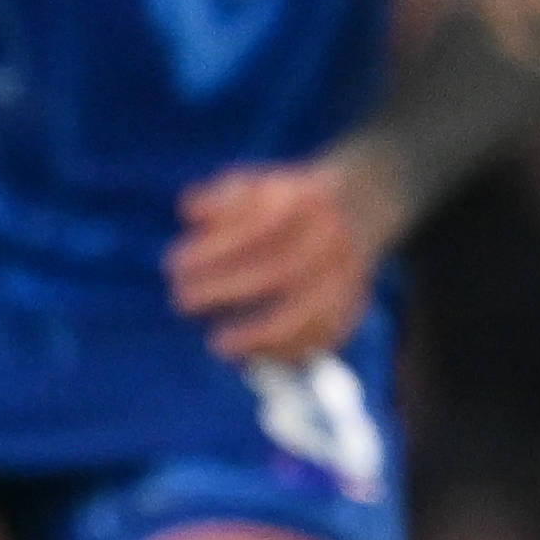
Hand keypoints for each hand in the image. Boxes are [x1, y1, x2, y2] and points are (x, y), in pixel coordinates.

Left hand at [169, 150, 399, 365]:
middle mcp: (334, 236)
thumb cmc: (290, 201)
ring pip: (312, 311)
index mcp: (310, 199)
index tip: (175, 264)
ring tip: (219, 345)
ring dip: (262, 335)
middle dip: (227, 288)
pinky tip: (252, 356)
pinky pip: (326, 335)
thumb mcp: (259, 183)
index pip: (259, 226)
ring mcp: (350, 273)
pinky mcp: (356, 302)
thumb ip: (223, 195)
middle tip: (183, 300)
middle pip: (282, 269)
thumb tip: (189, 210)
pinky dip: (289, 351)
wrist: (364, 203)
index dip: (216, 249)